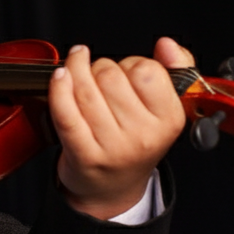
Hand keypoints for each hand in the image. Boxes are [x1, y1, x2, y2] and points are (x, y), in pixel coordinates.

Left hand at [49, 37, 195, 219]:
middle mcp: (143, 135)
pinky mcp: (83, 154)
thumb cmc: (135, 141)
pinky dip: (59, 89)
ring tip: (76, 73)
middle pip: (111, 76)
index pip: (146, 70)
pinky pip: (66, 112)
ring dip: (76, 72)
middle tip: (99, 79)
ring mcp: (112, 146)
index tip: (126, 72)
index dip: (131, 63)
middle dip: (100, 67)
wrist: (111, 188)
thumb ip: (174, 69)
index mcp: (169, 120)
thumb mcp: (164, 109)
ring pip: (85, 88)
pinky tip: (59, 76)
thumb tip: (167, 45)